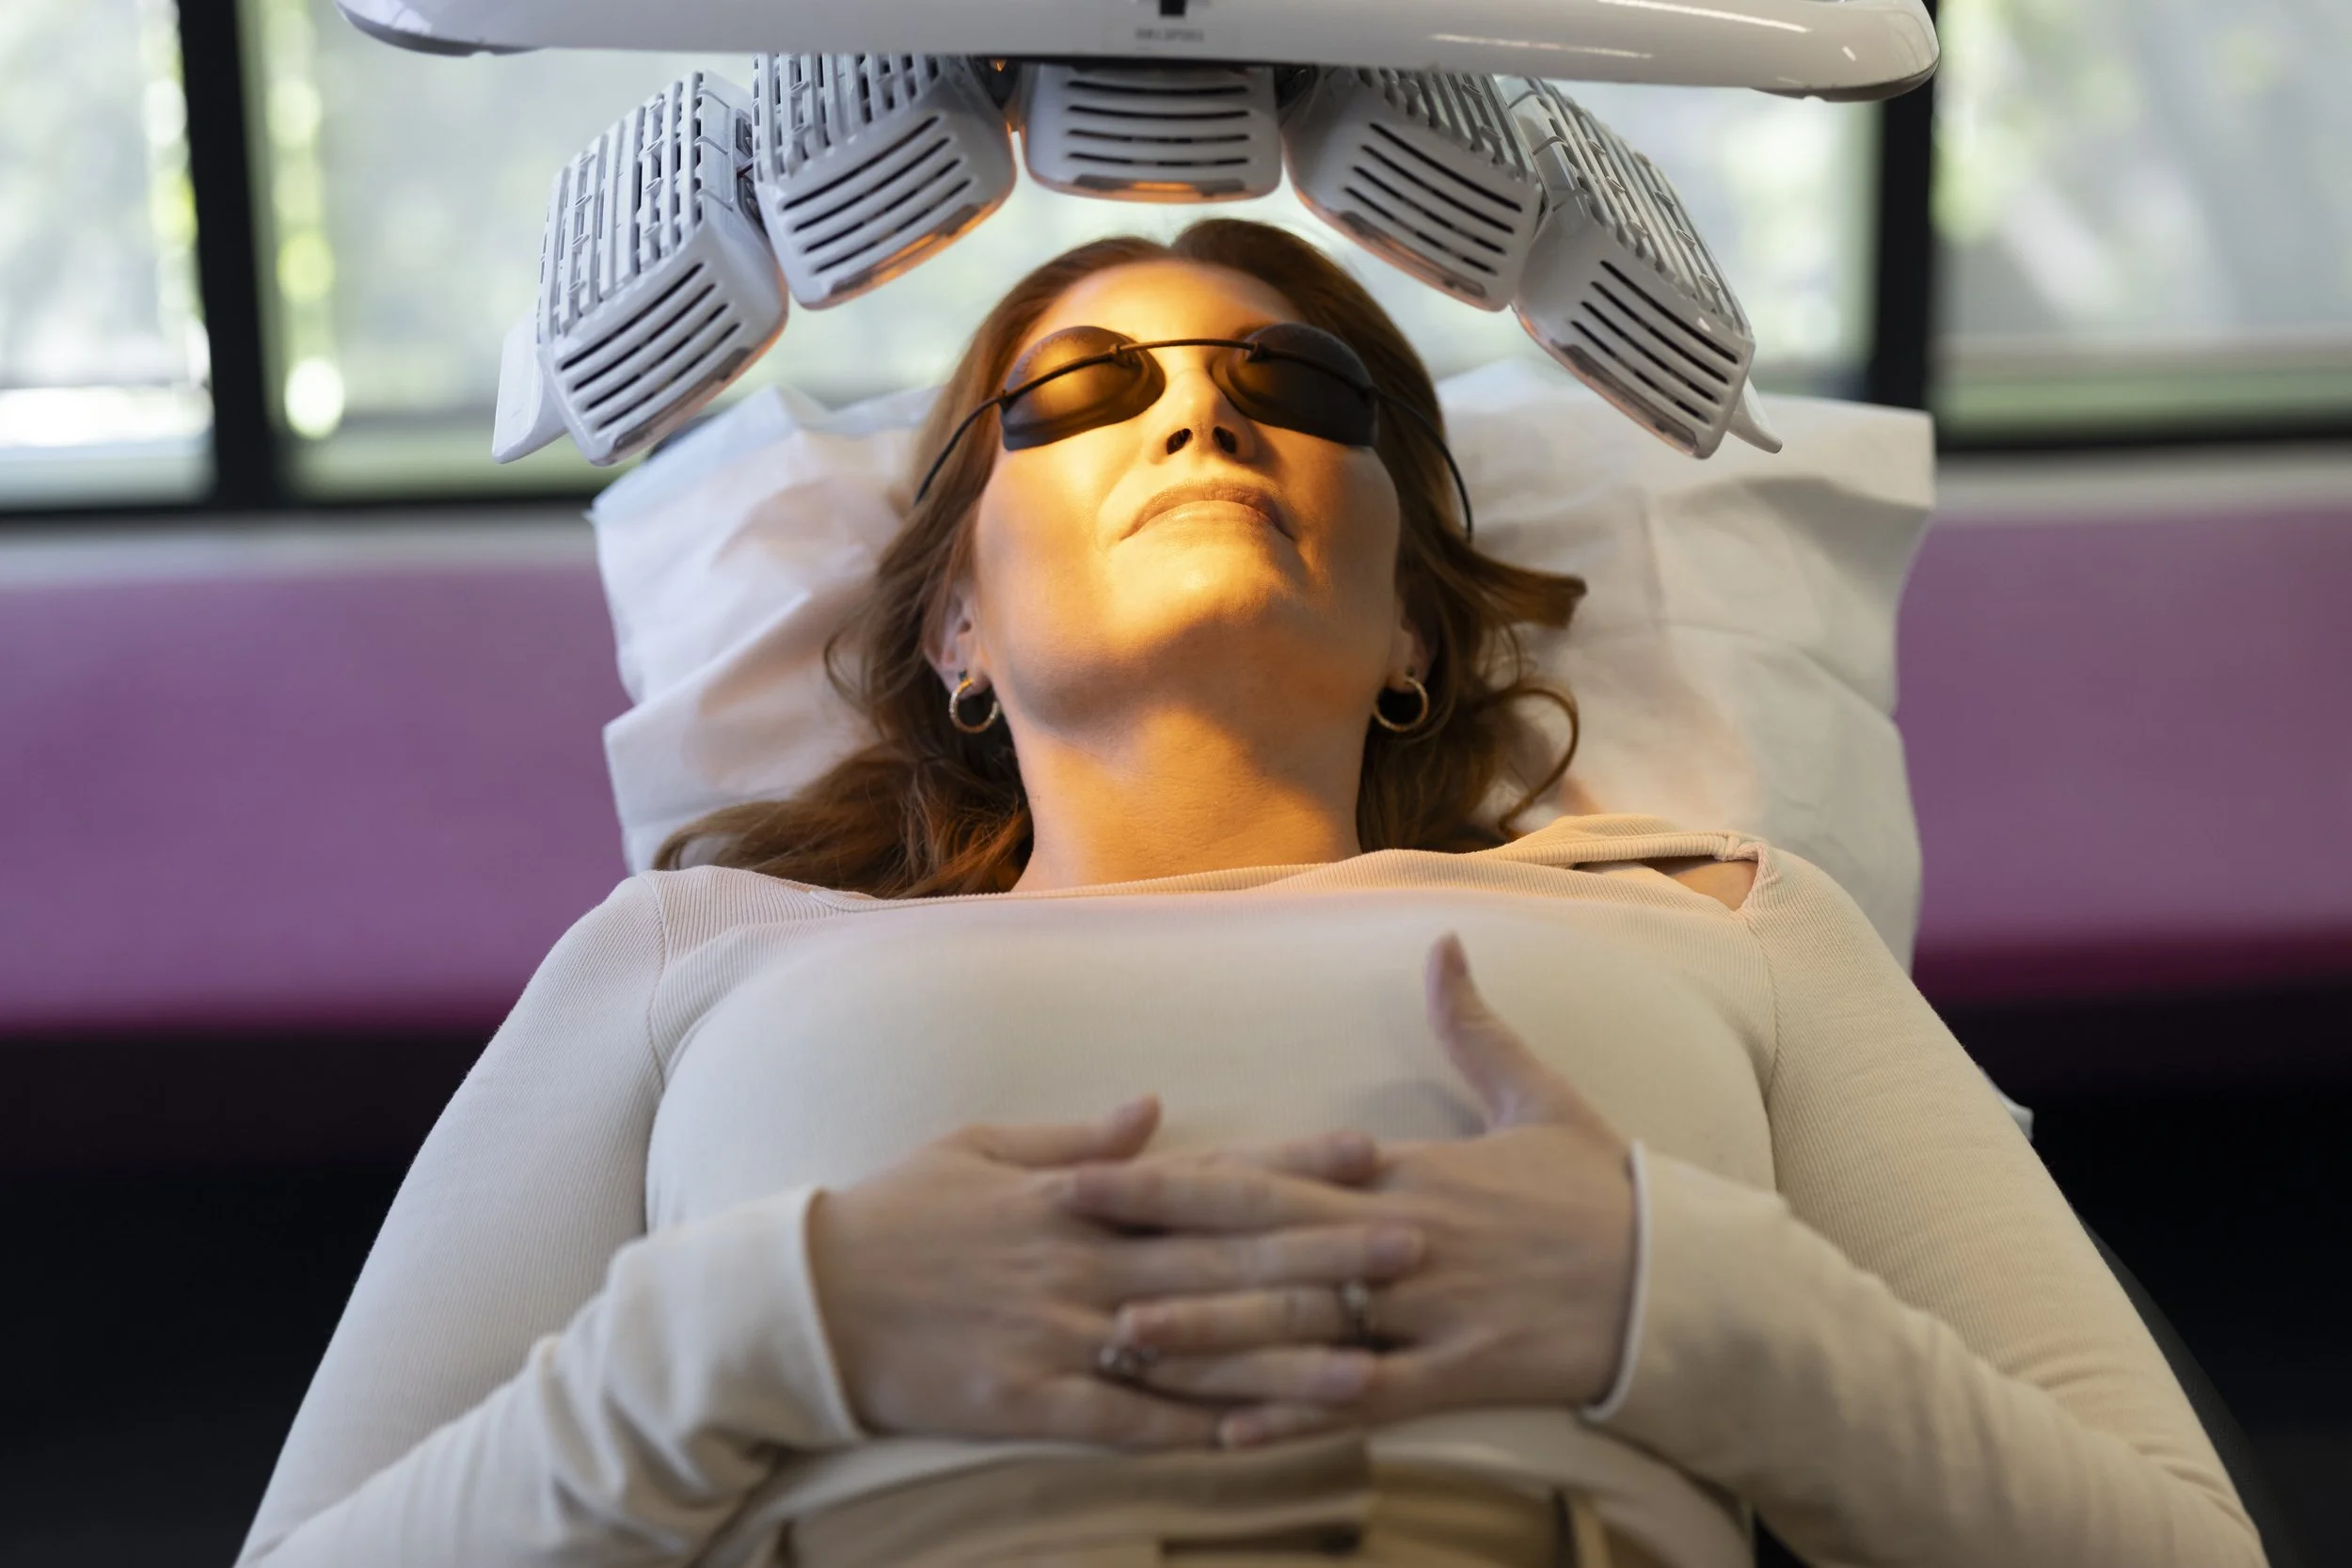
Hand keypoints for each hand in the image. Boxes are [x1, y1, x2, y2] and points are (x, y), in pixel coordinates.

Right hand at [807, 1097, 1426, 1447]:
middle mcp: (1085, 1258)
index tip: (1373, 1154)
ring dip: (1287, 1357)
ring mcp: (1060, 1333)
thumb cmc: (895, 1211)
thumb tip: (1156, 1109)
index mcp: (1079, 1193)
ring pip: (1195, 1348)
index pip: (1209, 1174)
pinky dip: (1196, 1433)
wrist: (803, 1296)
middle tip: (1415, 1246)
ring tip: (1373, 1364)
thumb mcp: (980, 1146)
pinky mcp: (1028, 1402)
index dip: (1295, 1163)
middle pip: (1227, 1257)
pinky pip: (1128, 1424)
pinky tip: (1262, 1442)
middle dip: (1325, 1253)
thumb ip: (1077, 1137)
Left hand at [1058, 934, 1638, 1447]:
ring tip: (1120, 1340)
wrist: (1681, 1277)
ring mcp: (1427, 1311)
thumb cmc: (1600, 1189)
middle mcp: (1401, 1237)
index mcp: (1405, 1172)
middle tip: (1068, 1226)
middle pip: (1261, 1232)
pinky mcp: (1461, 1375)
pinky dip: (1296, 1418)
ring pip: (1299, 1323)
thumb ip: (1474, 1026)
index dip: (1181, 1172)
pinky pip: (1364, 1402)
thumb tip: (1442, 944)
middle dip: (1159, 1229)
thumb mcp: (1540, 1096)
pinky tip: (1229, 1436)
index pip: (1274, 1170)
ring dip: (1206, 1334)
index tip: (1100, 1165)